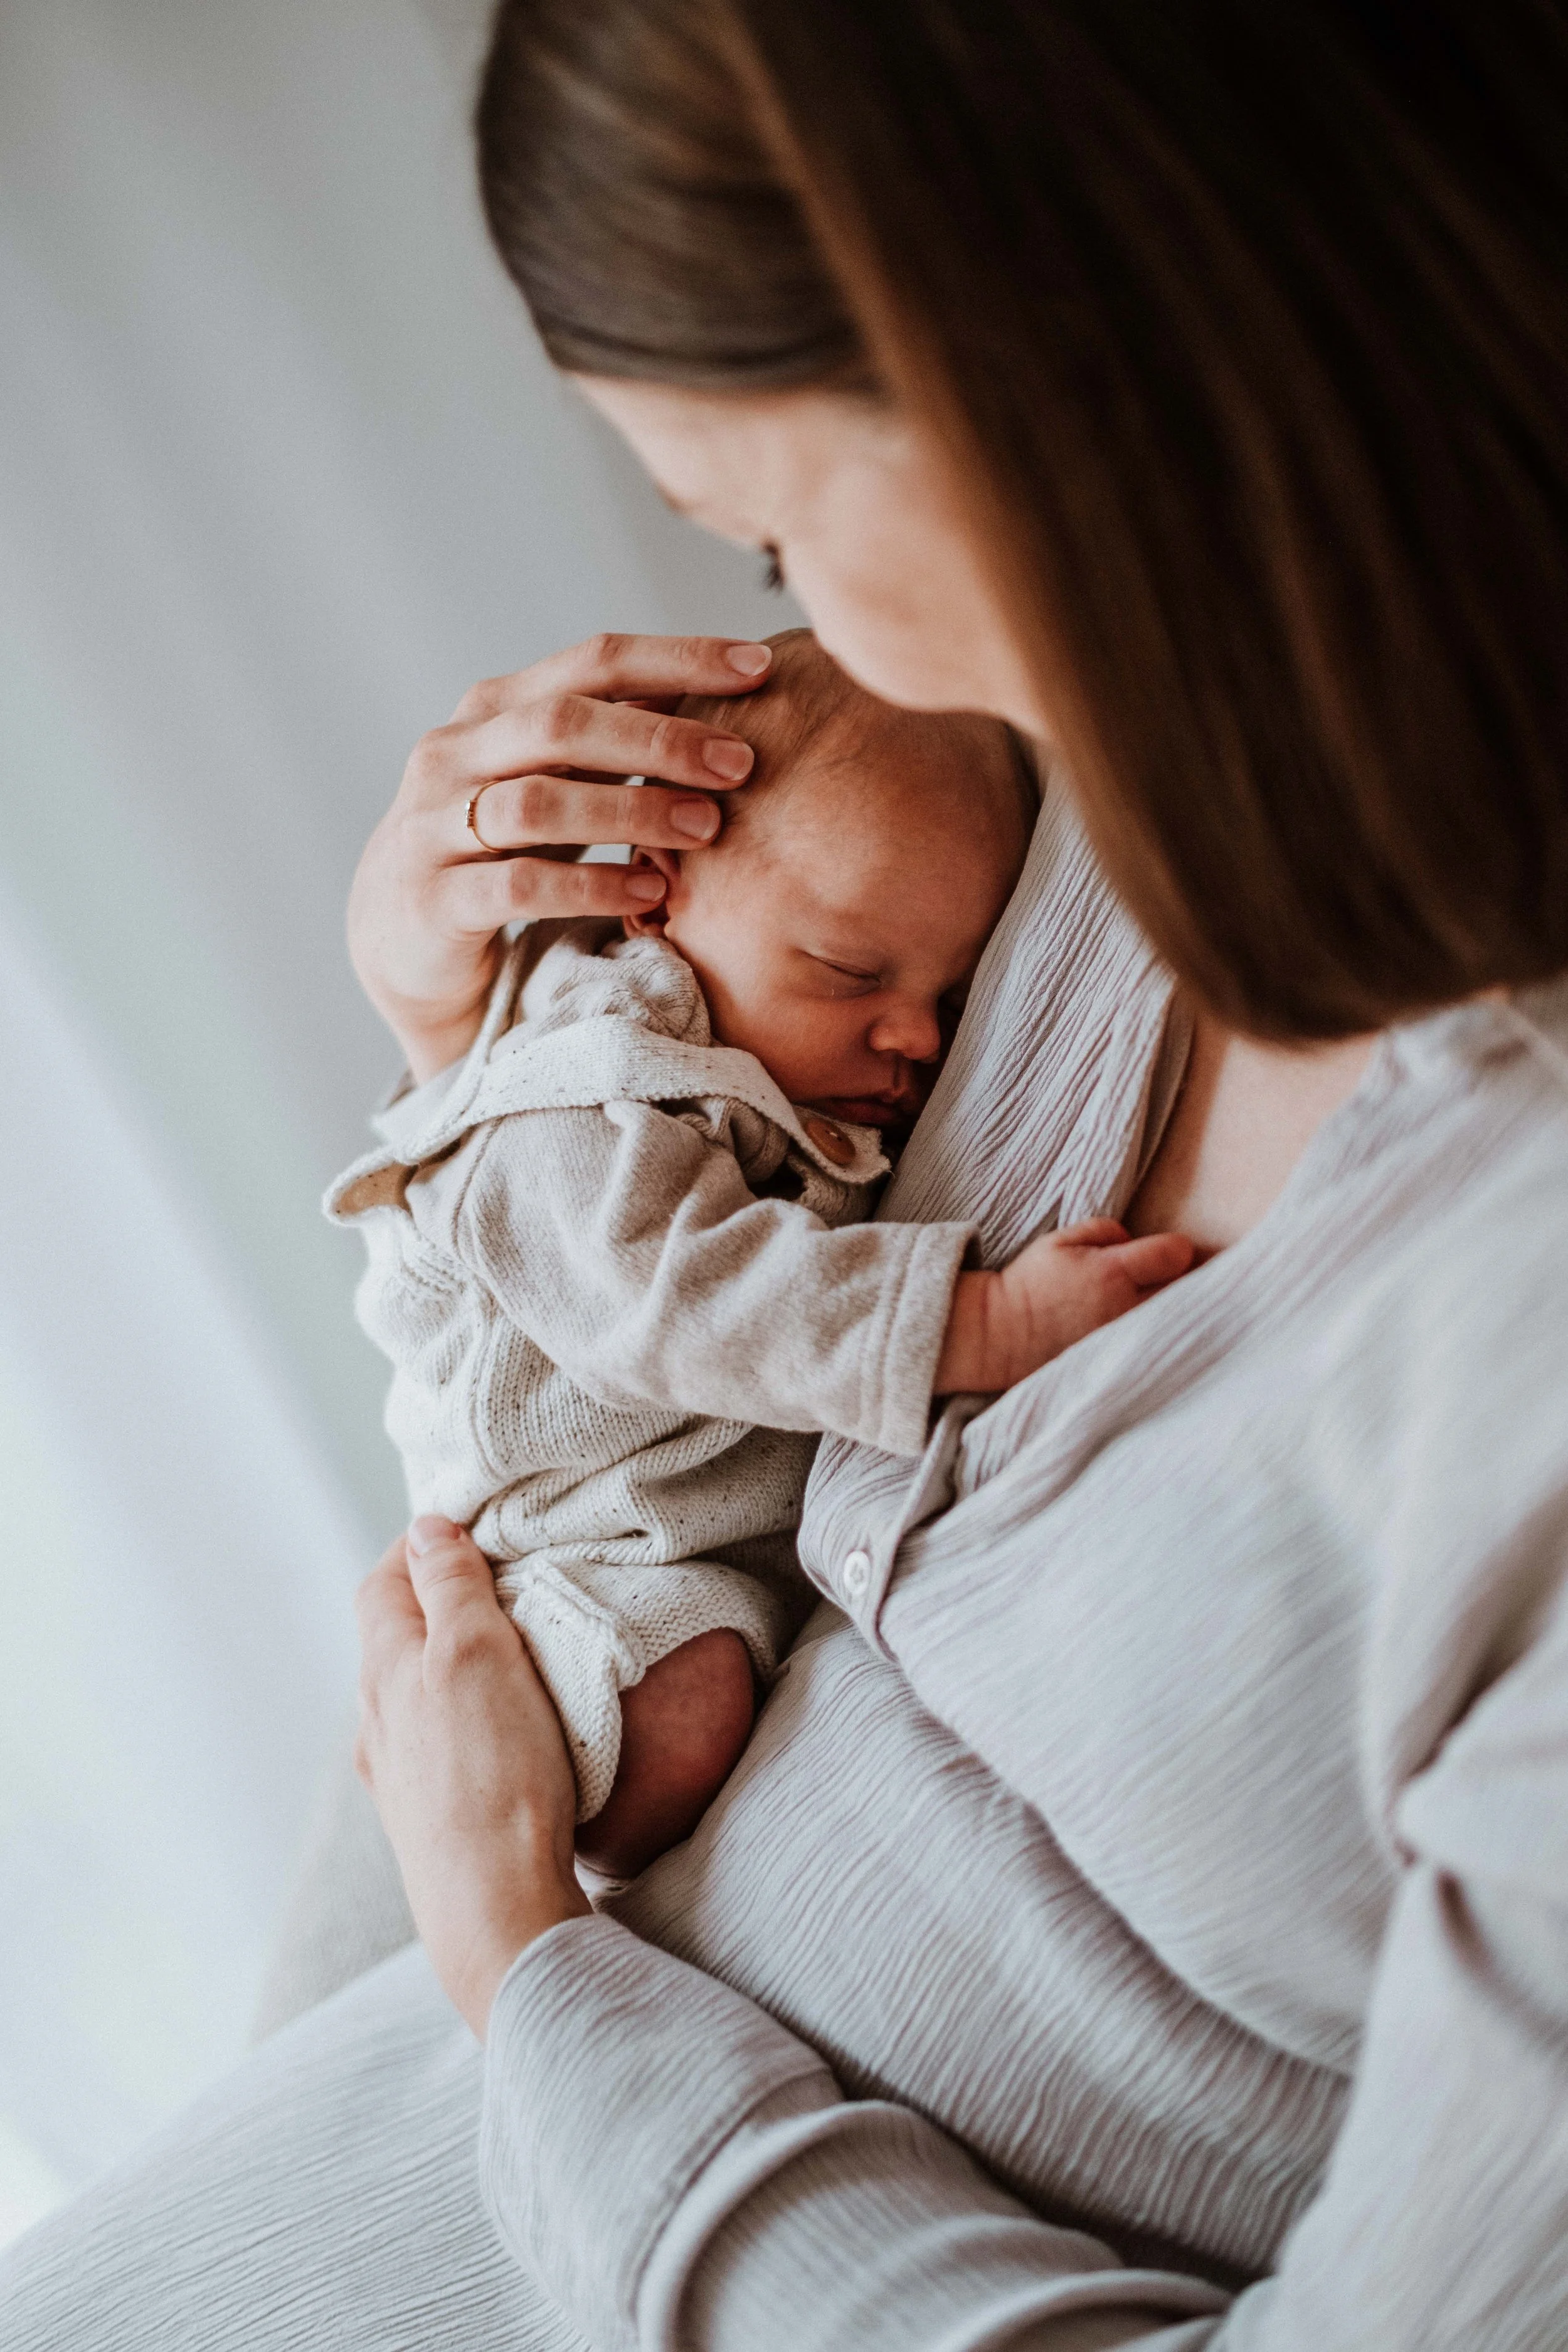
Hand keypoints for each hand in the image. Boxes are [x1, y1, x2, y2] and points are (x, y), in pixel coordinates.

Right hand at [349, 632, 773, 1079]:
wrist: (402, 943)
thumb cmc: (499, 851)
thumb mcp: (551, 780)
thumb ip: (611, 739)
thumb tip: (721, 694)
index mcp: (494, 709)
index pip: (593, 662)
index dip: (677, 657)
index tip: (758, 665)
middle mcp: (456, 754)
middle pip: (562, 723)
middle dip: (660, 738)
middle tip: (739, 763)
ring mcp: (435, 826)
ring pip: (538, 802)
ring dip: (631, 811)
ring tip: (707, 828)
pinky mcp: (435, 900)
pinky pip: (520, 886)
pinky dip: (591, 886)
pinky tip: (649, 889)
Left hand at [355, 1515, 589, 2037]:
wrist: (495, 1912)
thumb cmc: (494, 1775)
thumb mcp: (478, 1653)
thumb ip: (451, 1587)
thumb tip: (425, 1528)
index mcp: (384, 1671)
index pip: (382, 1580)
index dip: (418, 1545)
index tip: (464, 1527)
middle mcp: (376, 1723)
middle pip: (391, 1636)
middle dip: (433, 1601)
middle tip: (492, 1579)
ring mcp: (396, 1776)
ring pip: (409, 1694)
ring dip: (445, 1663)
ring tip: (502, 1652)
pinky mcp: (425, 1820)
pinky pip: (432, 1745)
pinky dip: (458, 1717)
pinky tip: (496, 1735)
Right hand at [934, 1218, 1194, 1393]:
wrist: (1004, 1335)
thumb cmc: (1031, 1283)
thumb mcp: (1060, 1240)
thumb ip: (1105, 1232)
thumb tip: (1134, 1241)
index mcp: (1113, 1273)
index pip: (1176, 1254)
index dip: (1176, 1249)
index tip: (1165, 1252)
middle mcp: (1127, 1309)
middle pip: (1189, 1291)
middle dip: (1186, 1280)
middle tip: (1170, 1279)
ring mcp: (1127, 1340)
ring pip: (1178, 1322)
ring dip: (1178, 1310)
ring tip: (1169, 1304)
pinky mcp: (1123, 1363)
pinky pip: (1159, 1347)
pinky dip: (1163, 1338)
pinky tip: (1157, 1333)